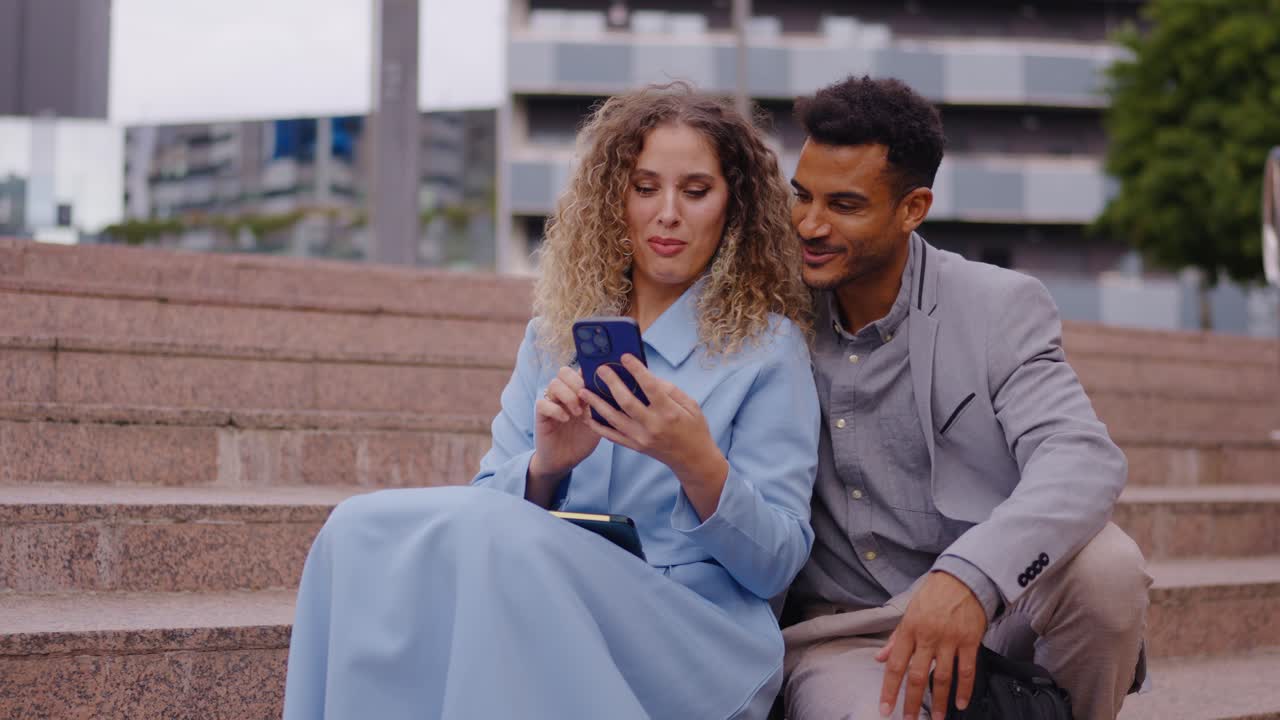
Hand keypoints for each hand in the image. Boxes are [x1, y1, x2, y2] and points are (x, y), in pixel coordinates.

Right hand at [528, 366, 601, 503]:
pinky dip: (555, 409)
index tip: (599, 382)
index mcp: (578, 392)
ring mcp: (551, 403)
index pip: (580, 371)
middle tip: (586, 399)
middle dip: (577, 382)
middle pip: (564, 371)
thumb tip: (618, 392)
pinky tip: (566, 419)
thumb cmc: (582, 440)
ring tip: (578, 412)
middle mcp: (563, 394)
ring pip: (554, 383)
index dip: (588, 372)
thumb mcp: (598, 422)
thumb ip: (603, 406)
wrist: (565, 461)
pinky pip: (543, 403)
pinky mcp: (541, 415)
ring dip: (568, 396)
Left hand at [578, 355, 728, 518]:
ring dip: (596, 403)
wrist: (693, 459)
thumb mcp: (691, 405)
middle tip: (600, 369)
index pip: (650, 387)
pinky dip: (598, 426)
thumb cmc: (694, 428)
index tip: (624, 356)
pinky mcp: (635, 447)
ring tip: (584, 390)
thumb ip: (670, 389)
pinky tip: (587, 415)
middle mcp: (653, 426)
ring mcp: (642, 438)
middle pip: (626, 402)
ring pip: (613, 419)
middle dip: (611, 383)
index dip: (636, 370)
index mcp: (669, 412)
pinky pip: (612, 436)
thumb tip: (647, 376)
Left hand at [876, 572, 986, 719]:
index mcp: (909, 630)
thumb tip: (879, 658)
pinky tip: (961, 703)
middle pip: (917, 676)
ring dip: (940, 701)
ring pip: (943, 677)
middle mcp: (927, 637)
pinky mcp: (970, 641)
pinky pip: (967, 670)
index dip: (889, 689)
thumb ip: (895, 639)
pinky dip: (964, 689)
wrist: (963, 578)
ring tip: (938, 718)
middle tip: (909, 719)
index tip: (885, 708)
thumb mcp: (908, 612)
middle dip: (912, 702)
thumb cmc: (933, 595)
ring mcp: (950, 640)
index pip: (895, 665)